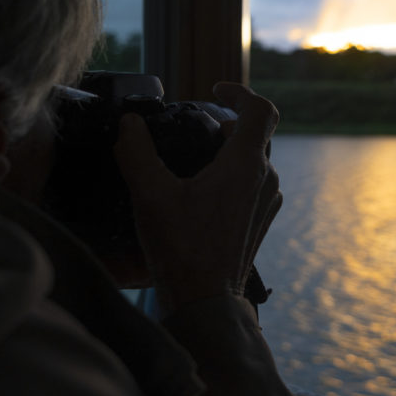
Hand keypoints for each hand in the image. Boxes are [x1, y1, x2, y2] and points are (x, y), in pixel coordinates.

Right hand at [112, 82, 281, 314]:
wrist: (207, 303)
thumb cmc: (182, 248)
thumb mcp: (151, 194)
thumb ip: (136, 152)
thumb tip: (129, 124)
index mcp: (247, 165)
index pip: (261, 110)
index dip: (239, 92)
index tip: (214, 91)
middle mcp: (266, 180)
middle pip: (253, 135)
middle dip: (223, 125)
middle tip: (191, 129)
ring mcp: (267, 203)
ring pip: (253, 162)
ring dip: (226, 153)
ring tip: (191, 162)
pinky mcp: (261, 222)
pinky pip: (252, 185)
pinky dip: (230, 177)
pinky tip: (198, 194)